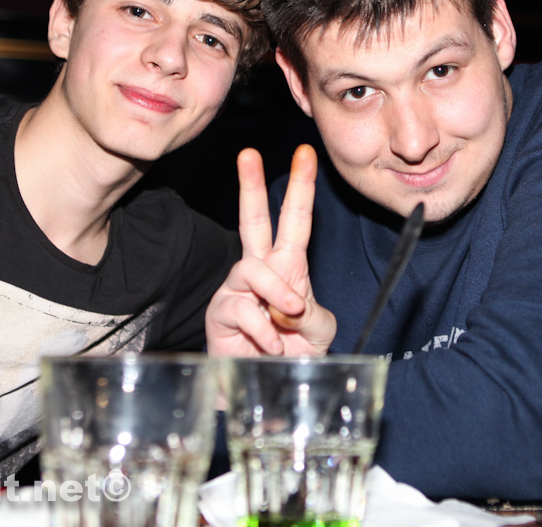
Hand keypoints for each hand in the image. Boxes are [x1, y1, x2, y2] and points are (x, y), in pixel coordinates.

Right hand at [206, 144, 335, 356]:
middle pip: (253, 221)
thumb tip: (290, 304)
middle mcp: (259, 270)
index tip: (306, 153)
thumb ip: (313, 313)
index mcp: (288, 266)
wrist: (270, 388)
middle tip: (248, 154)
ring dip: (277, 290)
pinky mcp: (221, 313)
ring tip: (291, 315)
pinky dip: (264, 331)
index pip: (294, 221)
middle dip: (250, 186)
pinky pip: (241, 309)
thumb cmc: (296, 353)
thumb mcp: (319, 330)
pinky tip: (272, 346)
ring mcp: (237, 290)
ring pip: (253, 270)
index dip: (301, 187)